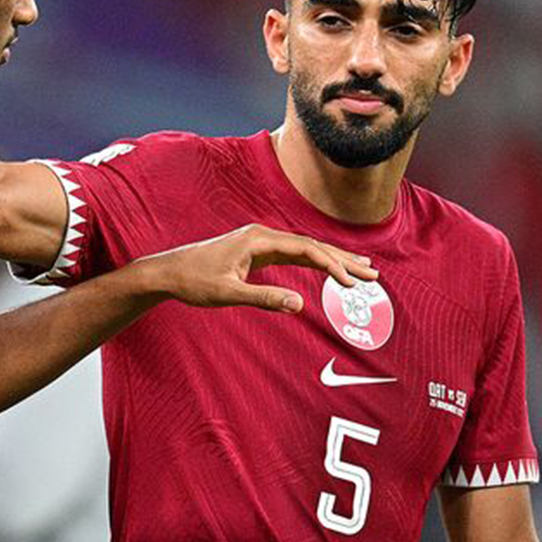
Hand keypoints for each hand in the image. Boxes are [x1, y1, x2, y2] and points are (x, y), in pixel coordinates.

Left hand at [132, 223, 377, 313]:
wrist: (169, 272)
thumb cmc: (194, 282)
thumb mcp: (228, 294)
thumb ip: (264, 298)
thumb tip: (299, 305)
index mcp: (258, 240)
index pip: (306, 250)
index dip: (332, 266)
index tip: (351, 283)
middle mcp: (263, 235)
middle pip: (312, 245)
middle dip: (343, 260)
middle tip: (373, 274)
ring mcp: (261, 242)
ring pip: (305, 248)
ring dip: (333, 259)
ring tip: (361, 270)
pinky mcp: (257, 251)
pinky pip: (293, 254)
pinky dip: (314, 261)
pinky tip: (328, 268)